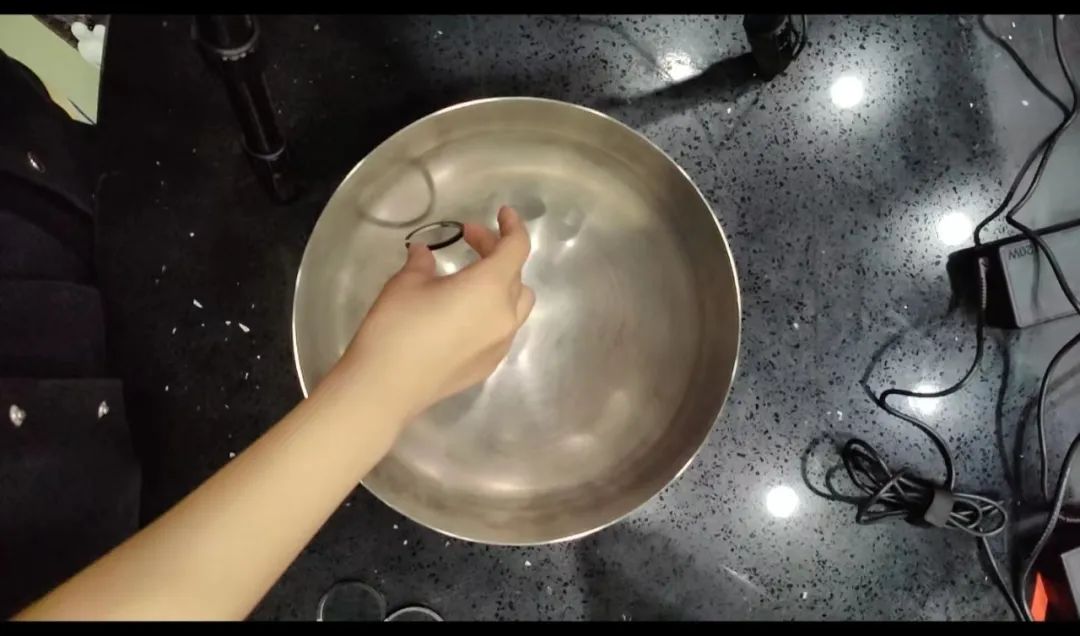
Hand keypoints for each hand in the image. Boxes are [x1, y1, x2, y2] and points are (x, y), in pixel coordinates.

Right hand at [332, 206, 534, 420]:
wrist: (386, 388)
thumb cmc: (396, 326)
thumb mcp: (406, 283)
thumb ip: (423, 262)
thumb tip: (425, 254)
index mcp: (491, 288)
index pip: (517, 248)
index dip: (513, 226)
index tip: (502, 213)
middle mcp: (505, 316)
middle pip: (515, 274)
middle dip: (495, 251)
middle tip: (466, 240)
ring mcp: (500, 345)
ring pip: (516, 304)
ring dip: (502, 283)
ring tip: (471, 277)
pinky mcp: (488, 366)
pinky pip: (503, 330)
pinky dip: (493, 311)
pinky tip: (463, 313)